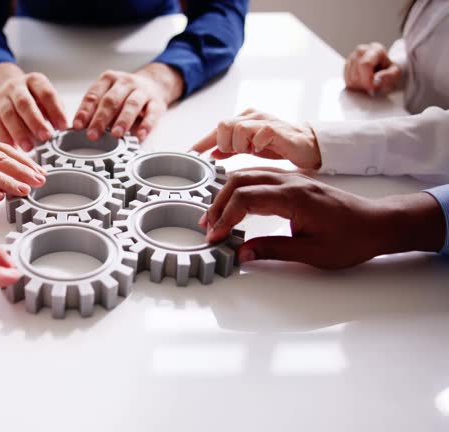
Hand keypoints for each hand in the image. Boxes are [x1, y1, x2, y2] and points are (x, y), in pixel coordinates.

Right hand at [0, 63, 67, 150]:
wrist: (7, 88)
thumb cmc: (33, 98)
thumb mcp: (46, 98)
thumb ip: (54, 111)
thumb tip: (63, 128)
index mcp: (34, 81)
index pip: (46, 94)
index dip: (55, 110)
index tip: (62, 126)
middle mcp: (16, 87)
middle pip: (24, 103)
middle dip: (35, 121)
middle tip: (45, 137)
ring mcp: (2, 98)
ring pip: (8, 115)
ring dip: (19, 132)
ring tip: (29, 147)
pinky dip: (4, 137)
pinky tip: (13, 147)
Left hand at [73, 63, 182, 141]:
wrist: (154, 83)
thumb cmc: (125, 93)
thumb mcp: (108, 95)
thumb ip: (96, 109)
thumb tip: (81, 128)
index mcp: (109, 79)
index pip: (94, 95)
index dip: (85, 111)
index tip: (78, 126)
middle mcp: (125, 82)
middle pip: (111, 100)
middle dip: (101, 119)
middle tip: (93, 134)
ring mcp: (142, 91)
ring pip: (131, 105)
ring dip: (123, 121)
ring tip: (116, 134)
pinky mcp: (157, 102)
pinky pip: (152, 113)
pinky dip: (146, 125)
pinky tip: (140, 134)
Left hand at [190, 109, 321, 168]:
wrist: (306, 145)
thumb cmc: (278, 144)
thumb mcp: (249, 148)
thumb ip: (230, 148)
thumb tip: (211, 152)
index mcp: (243, 119)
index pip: (217, 129)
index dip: (203, 142)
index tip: (191, 152)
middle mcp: (251, 116)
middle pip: (224, 125)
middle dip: (226, 144)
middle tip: (237, 152)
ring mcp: (264, 120)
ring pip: (238, 128)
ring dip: (240, 145)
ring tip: (251, 151)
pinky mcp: (277, 128)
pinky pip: (260, 132)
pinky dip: (257, 143)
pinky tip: (261, 149)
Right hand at [201, 171, 444, 268]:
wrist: (379, 223)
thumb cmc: (352, 238)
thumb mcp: (312, 253)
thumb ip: (273, 250)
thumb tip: (242, 253)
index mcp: (295, 197)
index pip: (246, 199)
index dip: (225, 218)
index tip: (215, 236)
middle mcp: (291, 181)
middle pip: (241, 181)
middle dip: (219, 203)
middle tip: (208, 226)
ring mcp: (292, 178)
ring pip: (248, 175)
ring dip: (227, 194)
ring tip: (215, 216)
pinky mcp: (294, 182)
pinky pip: (259, 177)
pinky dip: (240, 188)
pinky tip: (234, 203)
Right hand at [344, 42, 401, 95]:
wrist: (384, 69)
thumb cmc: (389, 70)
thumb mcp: (396, 73)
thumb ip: (389, 76)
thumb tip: (377, 79)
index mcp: (375, 49)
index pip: (365, 64)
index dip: (367, 79)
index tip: (372, 87)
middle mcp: (361, 51)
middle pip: (356, 73)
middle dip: (363, 84)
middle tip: (372, 85)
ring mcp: (351, 57)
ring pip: (349, 78)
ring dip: (358, 85)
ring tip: (368, 83)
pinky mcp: (346, 66)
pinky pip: (346, 80)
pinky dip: (353, 85)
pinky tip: (362, 82)